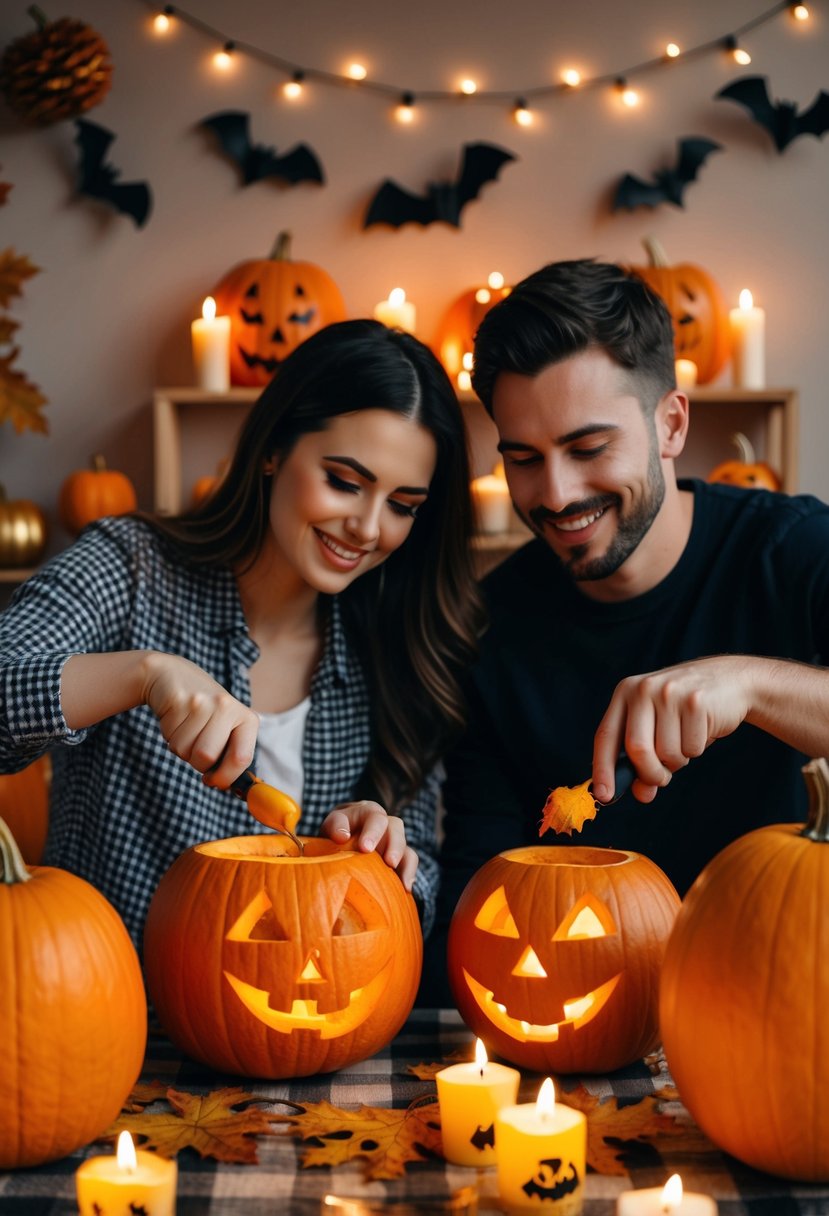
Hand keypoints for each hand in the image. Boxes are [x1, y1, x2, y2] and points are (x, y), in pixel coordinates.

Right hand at [141, 652, 258, 786]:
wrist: (172, 676)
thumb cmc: (203, 711)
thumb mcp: (225, 728)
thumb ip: (230, 754)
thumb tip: (231, 788)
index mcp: (247, 719)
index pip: (241, 759)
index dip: (225, 778)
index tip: (215, 782)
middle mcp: (229, 708)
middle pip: (206, 758)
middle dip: (197, 762)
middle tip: (196, 746)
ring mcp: (204, 702)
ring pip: (186, 751)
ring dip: (182, 748)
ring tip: (186, 728)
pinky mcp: (181, 700)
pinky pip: (171, 737)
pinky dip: (170, 736)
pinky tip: (176, 719)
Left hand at [321, 800, 418, 890]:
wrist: (339, 847)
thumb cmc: (333, 837)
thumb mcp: (329, 829)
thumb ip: (333, 828)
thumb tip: (342, 836)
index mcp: (363, 812)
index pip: (371, 815)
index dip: (370, 831)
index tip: (364, 848)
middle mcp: (380, 821)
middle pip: (390, 824)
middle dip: (386, 841)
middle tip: (380, 857)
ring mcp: (391, 837)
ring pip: (401, 839)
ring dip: (397, 852)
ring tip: (391, 866)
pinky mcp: (400, 855)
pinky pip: (410, 859)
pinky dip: (409, 871)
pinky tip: (405, 886)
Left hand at [592, 656, 751, 803]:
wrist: (730, 681)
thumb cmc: (685, 713)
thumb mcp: (658, 731)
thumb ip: (643, 761)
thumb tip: (641, 794)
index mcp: (625, 693)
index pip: (606, 736)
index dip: (602, 769)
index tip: (602, 796)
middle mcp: (643, 689)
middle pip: (637, 749)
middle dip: (650, 773)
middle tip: (661, 779)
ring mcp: (670, 693)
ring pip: (667, 753)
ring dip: (677, 761)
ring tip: (685, 740)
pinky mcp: (696, 702)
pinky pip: (692, 748)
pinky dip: (696, 750)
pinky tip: (702, 729)